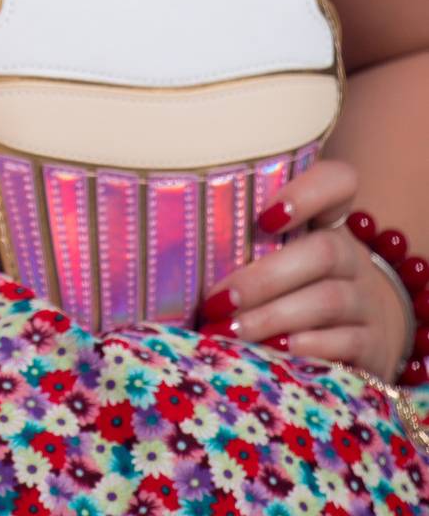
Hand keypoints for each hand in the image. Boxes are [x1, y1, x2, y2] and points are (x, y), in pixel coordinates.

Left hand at [195, 159, 410, 382]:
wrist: (357, 338)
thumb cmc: (290, 286)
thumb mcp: (273, 256)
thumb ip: (238, 243)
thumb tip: (166, 252)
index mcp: (326, 220)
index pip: (337, 182)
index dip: (308, 192)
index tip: (265, 216)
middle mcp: (352, 255)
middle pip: (324, 251)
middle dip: (264, 278)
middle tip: (218, 300)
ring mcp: (365, 300)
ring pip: (328, 299)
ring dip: (273, 316)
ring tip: (230, 331)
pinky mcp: (371, 345)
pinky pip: (344, 343)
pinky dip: (304, 349)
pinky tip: (271, 354)